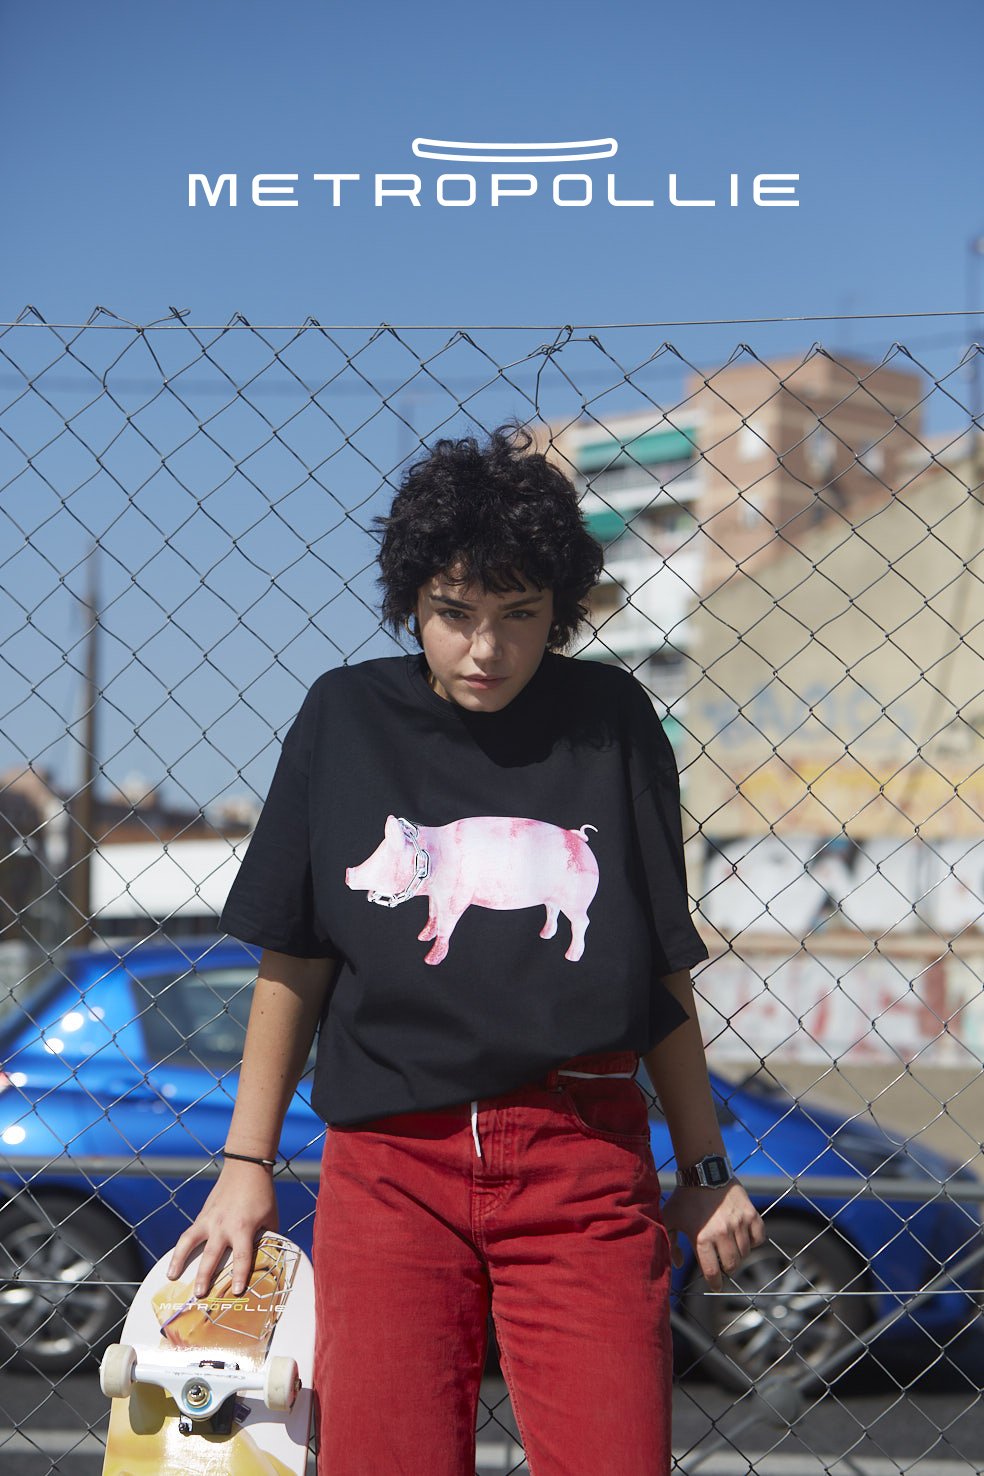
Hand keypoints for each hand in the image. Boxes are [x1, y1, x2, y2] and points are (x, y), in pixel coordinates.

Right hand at [167, 1160, 278, 1297]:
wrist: (246, 1168)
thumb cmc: (262, 1195)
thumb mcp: (270, 1218)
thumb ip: (266, 1239)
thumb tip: (265, 1258)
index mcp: (243, 1228)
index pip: (242, 1257)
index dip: (239, 1276)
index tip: (236, 1292)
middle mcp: (223, 1226)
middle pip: (211, 1255)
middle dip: (205, 1276)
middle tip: (200, 1294)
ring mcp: (210, 1220)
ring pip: (189, 1242)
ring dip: (179, 1260)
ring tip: (172, 1277)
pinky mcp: (202, 1216)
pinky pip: (188, 1234)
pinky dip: (179, 1248)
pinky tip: (174, 1261)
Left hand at [662, 1180, 765, 1290]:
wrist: (703, 1171)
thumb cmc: (684, 1197)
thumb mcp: (670, 1218)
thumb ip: (670, 1243)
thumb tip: (678, 1264)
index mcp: (702, 1238)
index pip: (712, 1272)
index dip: (714, 1283)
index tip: (715, 1285)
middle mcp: (722, 1233)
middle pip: (732, 1265)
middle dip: (727, 1269)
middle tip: (722, 1263)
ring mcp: (739, 1223)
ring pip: (745, 1253)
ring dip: (738, 1254)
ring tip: (729, 1247)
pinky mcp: (751, 1214)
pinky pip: (759, 1238)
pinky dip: (754, 1240)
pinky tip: (743, 1236)